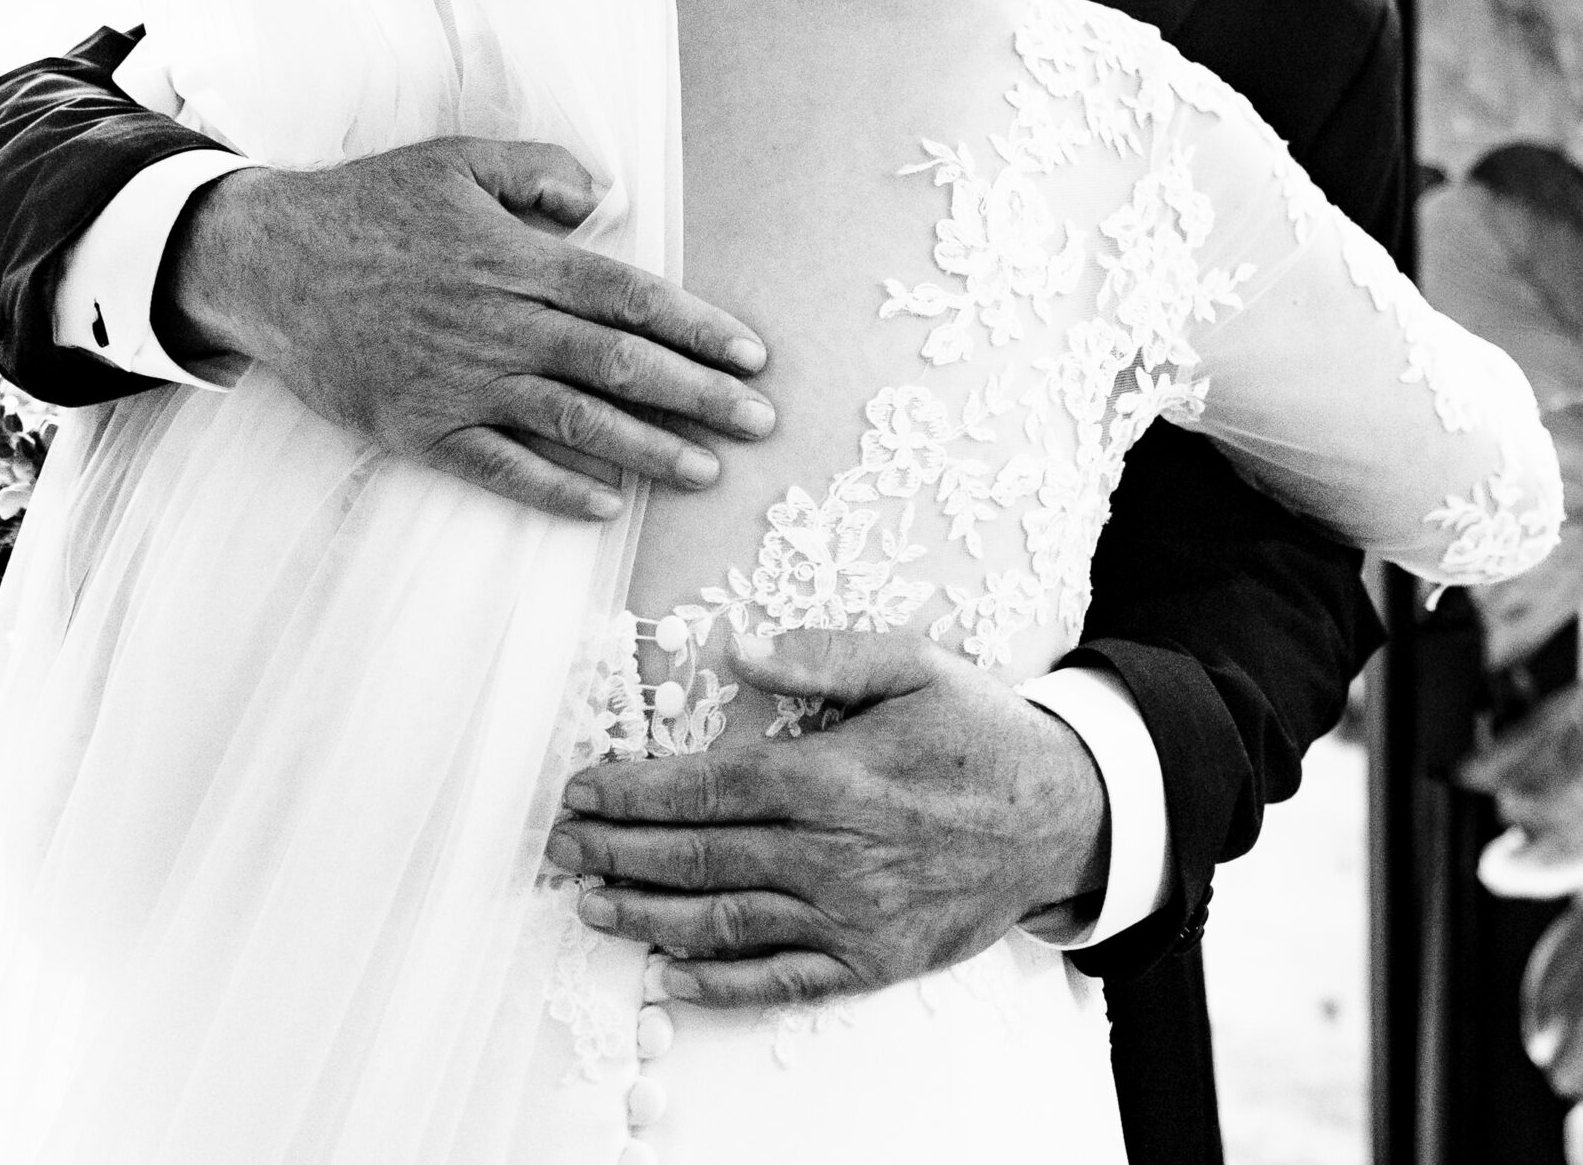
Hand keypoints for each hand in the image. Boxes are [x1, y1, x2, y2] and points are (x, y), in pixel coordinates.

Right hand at [160, 138, 772, 519]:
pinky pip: (498, 468)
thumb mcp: (457, 159)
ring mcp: (460, 383)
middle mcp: (500, 325)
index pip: (630, 297)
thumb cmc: (370, 203)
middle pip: (619, 366)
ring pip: (574, 422)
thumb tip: (603, 198)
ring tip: (708, 470)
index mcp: (518, 259)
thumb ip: (538, 170)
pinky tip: (605, 507)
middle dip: (700, 396)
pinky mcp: (419, 428)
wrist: (269, 261)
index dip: (697, 327)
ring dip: (648, 450)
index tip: (752, 354)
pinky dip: (554, 489)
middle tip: (762, 422)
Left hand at [548, 626, 1108, 1004]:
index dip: (635, 792)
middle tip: (559, 846)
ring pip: (725, 922)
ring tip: (589, 902)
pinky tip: (667, 971)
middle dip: (617, 850)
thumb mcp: (910, 664)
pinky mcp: (870, 963)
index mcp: (833, 776)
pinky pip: (780, 980)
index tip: (583, 787)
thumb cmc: (983, 733)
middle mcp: (833, 855)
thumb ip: (817, 657)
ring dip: (646, 914)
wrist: (1066, 816)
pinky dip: (717, 982)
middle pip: (700, 857)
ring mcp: (851, 918)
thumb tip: (733, 644)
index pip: (707, 788)